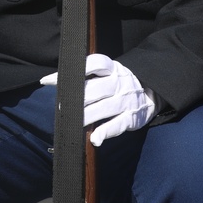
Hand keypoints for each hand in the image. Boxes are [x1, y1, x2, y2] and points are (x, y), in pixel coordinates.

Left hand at [40, 54, 156, 146]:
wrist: (152, 93)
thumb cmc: (119, 82)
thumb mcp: (107, 72)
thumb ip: (85, 75)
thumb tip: (51, 80)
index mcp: (112, 68)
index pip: (93, 64)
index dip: (73, 71)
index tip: (51, 80)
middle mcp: (119, 83)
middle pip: (94, 89)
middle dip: (76, 99)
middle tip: (60, 107)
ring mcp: (125, 100)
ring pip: (103, 108)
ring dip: (86, 116)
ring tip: (72, 122)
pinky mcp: (131, 117)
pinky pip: (117, 124)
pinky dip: (106, 132)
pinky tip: (95, 138)